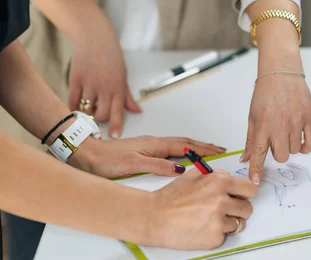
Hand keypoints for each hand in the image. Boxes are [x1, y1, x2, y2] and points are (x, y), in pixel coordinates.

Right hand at [68, 15, 140, 138]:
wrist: (94, 36)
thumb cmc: (111, 54)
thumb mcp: (123, 73)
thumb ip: (127, 95)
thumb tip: (137, 111)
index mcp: (118, 85)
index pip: (118, 111)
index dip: (117, 126)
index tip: (115, 137)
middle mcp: (104, 86)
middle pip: (100, 114)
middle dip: (99, 119)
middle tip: (97, 116)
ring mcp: (89, 83)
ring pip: (86, 109)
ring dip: (86, 113)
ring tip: (87, 110)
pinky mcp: (75, 79)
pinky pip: (72, 100)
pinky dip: (73, 107)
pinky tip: (75, 107)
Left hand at [74, 135, 226, 179]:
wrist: (89, 154)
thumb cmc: (108, 159)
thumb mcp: (134, 164)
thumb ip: (158, 165)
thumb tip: (180, 169)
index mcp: (155, 144)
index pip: (185, 146)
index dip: (203, 149)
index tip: (218, 151)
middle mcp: (154, 142)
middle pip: (185, 142)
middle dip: (203, 145)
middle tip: (219, 149)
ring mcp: (150, 145)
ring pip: (178, 145)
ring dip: (194, 147)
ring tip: (206, 150)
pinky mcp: (144, 150)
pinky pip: (170, 149)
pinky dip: (182, 151)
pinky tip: (183, 156)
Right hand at [147, 169, 256, 249]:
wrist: (155, 217)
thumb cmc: (172, 196)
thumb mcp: (194, 175)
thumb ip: (215, 175)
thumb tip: (230, 178)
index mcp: (219, 181)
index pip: (250, 188)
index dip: (245, 193)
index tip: (242, 196)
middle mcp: (221, 199)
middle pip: (248, 208)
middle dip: (239, 209)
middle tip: (226, 209)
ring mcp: (219, 220)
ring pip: (239, 223)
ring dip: (228, 221)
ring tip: (210, 217)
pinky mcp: (215, 238)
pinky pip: (226, 235)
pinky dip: (217, 233)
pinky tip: (203, 226)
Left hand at [242, 19, 310, 184]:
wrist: (281, 73)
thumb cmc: (265, 93)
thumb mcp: (252, 116)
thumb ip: (251, 140)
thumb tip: (245, 160)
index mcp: (263, 125)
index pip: (259, 154)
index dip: (257, 170)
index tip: (256, 181)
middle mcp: (280, 125)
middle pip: (281, 157)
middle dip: (278, 152)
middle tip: (276, 139)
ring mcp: (296, 122)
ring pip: (295, 151)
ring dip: (290, 146)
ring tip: (287, 130)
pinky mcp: (310, 118)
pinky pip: (310, 144)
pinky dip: (306, 146)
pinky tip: (300, 139)